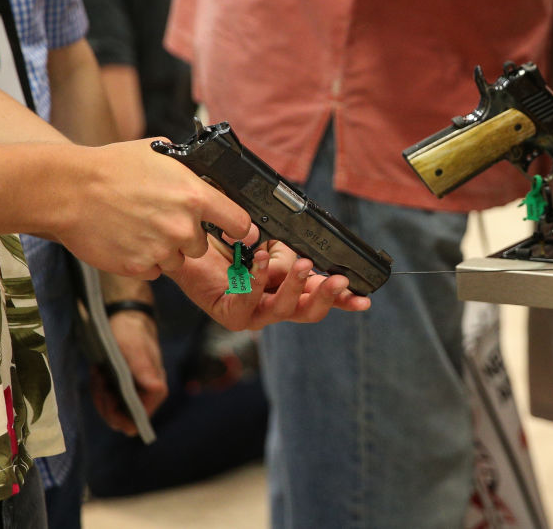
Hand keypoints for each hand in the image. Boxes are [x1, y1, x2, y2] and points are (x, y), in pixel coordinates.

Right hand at [53, 140, 251, 279]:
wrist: (69, 190)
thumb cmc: (111, 167)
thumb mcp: (160, 155)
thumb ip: (190, 173)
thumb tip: (209, 181)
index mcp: (195, 196)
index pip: (240, 223)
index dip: (237, 226)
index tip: (234, 229)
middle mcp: (183, 227)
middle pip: (203, 244)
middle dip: (187, 234)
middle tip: (160, 217)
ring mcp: (161, 250)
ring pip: (177, 259)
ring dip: (164, 248)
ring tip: (139, 225)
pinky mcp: (139, 267)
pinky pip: (153, 270)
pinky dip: (143, 259)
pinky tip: (126, 238)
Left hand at [91, 307, 167, 434]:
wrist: (126, 319)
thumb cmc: (133, 333)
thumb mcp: (135, 349)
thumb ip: (145, 370)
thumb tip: (156, 389)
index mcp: (155, 391)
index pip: (137, 420)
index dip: (119, 414)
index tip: (107, 394)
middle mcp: (146, 397)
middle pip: (121, 420)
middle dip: (105, 403)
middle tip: (100, 378)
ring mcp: (133, 394)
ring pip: (111, 411)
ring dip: (100, 394)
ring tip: (99, 371)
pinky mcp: (122, 389)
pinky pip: (106, 400)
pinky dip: (98, 388)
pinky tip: (99, 370)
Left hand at [169, 230, 371, 330]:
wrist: (188, 240)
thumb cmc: (227, 239)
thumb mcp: (267, 240)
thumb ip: (287, 251)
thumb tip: (300, 259)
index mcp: (287, 289)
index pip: (320, 297)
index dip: (343, 300)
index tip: (363, 298)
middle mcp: (272, 305)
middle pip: (307, 311)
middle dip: (325, 296)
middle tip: (338, 280)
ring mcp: (251, 313)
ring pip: (280, 308)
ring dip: (293, 285)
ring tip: (300, 265)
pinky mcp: (228, 313)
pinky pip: (247, 302)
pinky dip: (256, 281)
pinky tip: (260, 263)